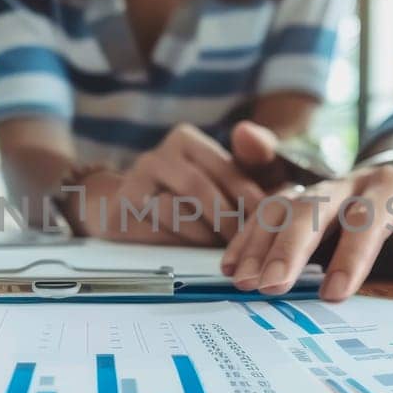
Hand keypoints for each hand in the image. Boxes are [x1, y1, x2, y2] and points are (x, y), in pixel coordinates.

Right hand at [108, 123, 266, 244]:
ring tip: (225, 251)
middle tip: (250, 246)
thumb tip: (264, 158)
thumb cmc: (188, 198)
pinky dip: (180, 240)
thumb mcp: (223, 181)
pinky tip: (194, 251)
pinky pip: (156, 226)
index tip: (271, 224)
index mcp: (186, 141)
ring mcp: (135, 180)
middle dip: (228, 220)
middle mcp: (158, 154)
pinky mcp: (120, 208)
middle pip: (201, 187)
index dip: (251, 199)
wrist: (124, 211)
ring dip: (205, 233)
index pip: (227, 169)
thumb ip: (253, 169)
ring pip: (177, 207)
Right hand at [221, 161, 392, 301]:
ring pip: (282, 206)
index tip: (335, 294)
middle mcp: (350, 182)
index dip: (351, 255)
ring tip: (242, 280)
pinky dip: (247, 238)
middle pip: (314, 208)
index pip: (368, 218)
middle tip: (270, 287)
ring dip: (259, 242)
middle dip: (290, 248)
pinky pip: (266, 211)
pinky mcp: (299, 199)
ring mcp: (320, 188)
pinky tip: (232, 266)